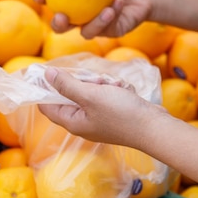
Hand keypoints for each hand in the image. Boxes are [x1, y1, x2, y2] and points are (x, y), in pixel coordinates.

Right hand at [33, 0, 151, 38]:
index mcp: (72, 1)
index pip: (51, 2)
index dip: (40, 0)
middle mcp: (80, 18)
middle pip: (61, 27)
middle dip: (58, 25)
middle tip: (61, 16)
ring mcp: (94, 28)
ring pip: (86, 32)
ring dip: (94, 22)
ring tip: (105, 9)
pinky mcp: (110, 33)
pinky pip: (107, 27)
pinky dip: (111, 15)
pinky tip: (117, 3)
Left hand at [38, 67, 167, 147]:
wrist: (153, 126)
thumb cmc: (121, 113)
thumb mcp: (90, 95)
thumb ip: (66, 85)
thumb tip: (46, 75)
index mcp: (72, 121)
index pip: (47, 105)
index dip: (44, 88)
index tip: (48, 70)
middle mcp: (83, 122)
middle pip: (71, 93)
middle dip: (84, 82)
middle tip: (97, 82)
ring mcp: (98, 118)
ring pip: (91, 91)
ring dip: (103, 83)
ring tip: (115, 87)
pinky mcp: (112, 113)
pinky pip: (106, 94)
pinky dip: (114, 89)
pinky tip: (124, 91)